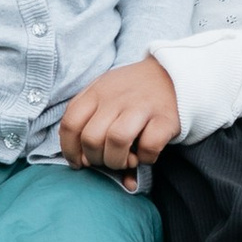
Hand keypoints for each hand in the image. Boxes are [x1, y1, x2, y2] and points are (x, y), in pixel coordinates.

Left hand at [58, 56, 180, 180]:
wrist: (172, 74)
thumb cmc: (132, 93)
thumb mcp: (106, 96)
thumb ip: (91, 124)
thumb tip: (86, 166)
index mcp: (96, 92)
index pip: (70, 124)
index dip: (69, 150)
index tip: (79, 162)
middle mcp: (116, 98)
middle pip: (91, 138)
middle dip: (95, 159)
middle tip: (106, 159)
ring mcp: (141, 107)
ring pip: (117, 141)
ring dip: (117, 161)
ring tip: (125, 160)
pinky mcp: (165, 119)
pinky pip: (148, 147)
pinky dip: (145, 158)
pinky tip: (145, 155)